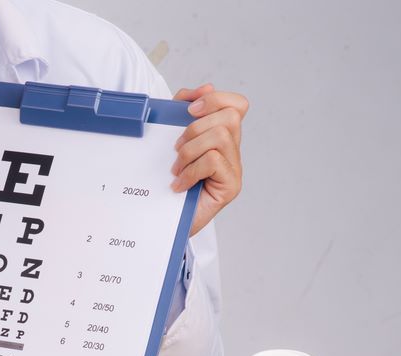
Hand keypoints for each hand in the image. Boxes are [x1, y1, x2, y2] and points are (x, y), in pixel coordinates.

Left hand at [171, 83, 247, 235]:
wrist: (163, 222)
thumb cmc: (167, 182)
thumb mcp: (169, 141)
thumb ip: (181, 113)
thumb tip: (203, 88)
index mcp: (221, 136)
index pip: (237, 105)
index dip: (216, 100)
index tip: (189, 111)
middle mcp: (233, 150)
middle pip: (229, 116)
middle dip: (196, 127)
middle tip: (176, 149)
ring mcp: (235, 169)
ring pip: (220, 136)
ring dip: (191, 150)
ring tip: (177, 169)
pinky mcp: (232, 186)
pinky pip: (214, 161)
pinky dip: (191, 170)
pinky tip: (179, 184)